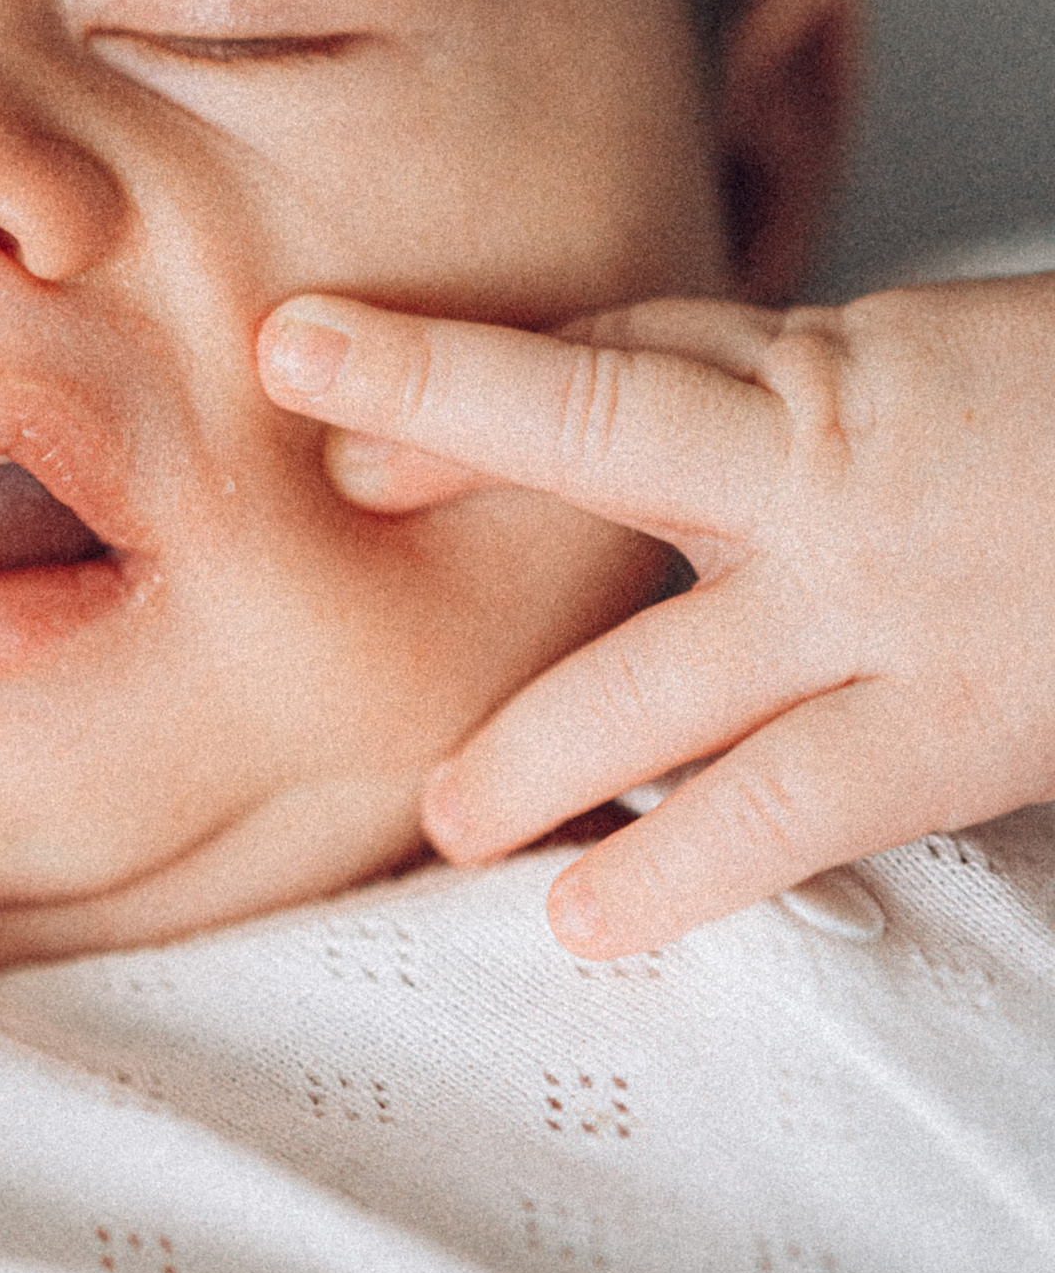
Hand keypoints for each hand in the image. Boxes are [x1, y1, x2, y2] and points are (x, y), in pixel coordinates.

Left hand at [258, 275, 1054, 952]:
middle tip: (314, 451)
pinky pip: (791, 802)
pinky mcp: (959, 718)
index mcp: (844, 370)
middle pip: (608, 415)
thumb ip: (804, 412)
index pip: (634, 347)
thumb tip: (674, 447)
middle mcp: (844, 458)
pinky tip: (593, 924)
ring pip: (668, 654)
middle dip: (451, 410)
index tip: (317, 360)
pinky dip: (684, 867)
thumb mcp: (950, 384)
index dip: (465, 365)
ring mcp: (892, 593)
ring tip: (450, 816)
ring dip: (540, 742)